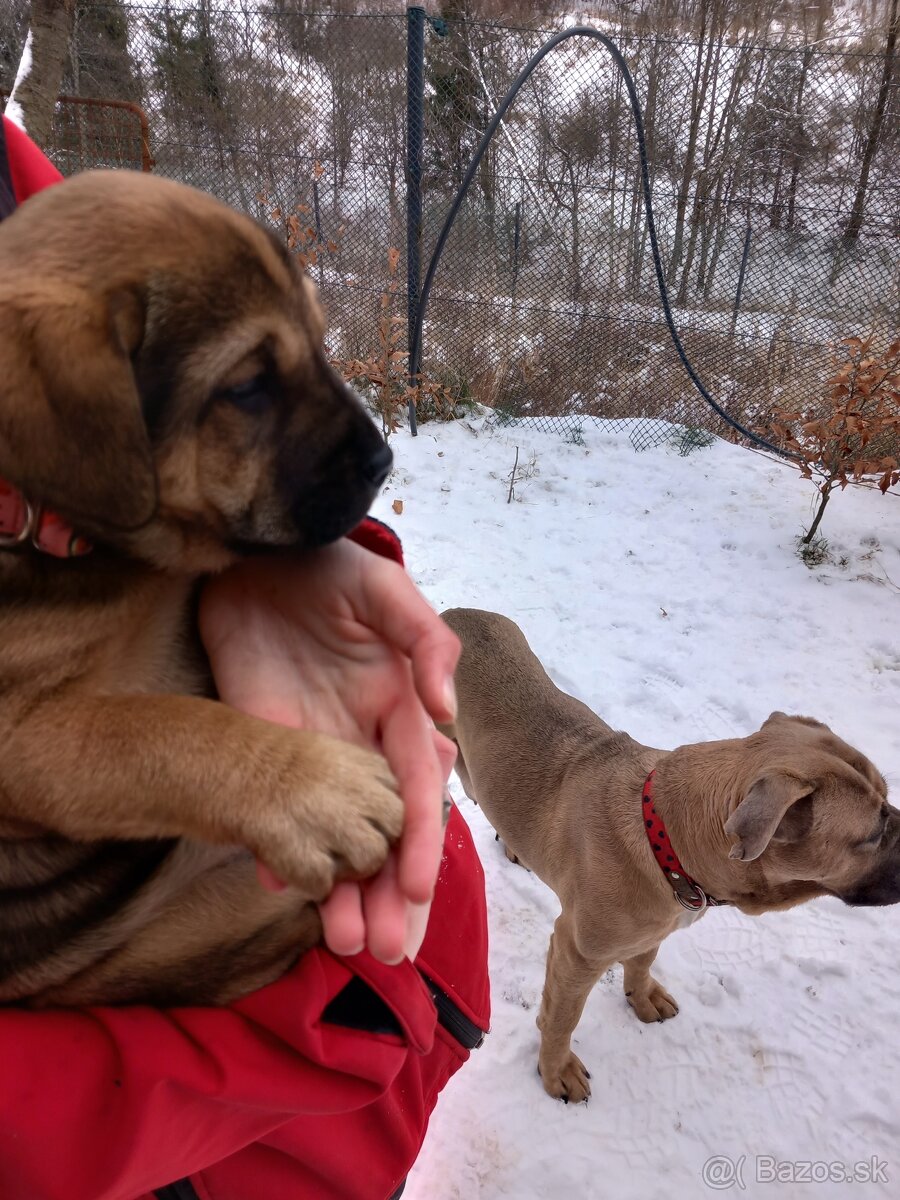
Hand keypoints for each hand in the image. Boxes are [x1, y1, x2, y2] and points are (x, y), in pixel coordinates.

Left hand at [198, 537, 458, 963]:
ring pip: (332, 834)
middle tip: (383, 951)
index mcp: (399, 712)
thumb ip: (427, 643)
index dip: (419, 842)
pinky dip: (276, 850)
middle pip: (380, 831)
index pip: (416, 791)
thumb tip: (452, 713)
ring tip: (340, 944)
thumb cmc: (330, 567)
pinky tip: (276, 885)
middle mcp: (361, 743)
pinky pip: (274, 811)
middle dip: (387, 892)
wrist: (254, 554)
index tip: (416, 891)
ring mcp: (312, 751)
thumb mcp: (385, 594)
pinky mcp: (264, 746)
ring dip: (339, 890)